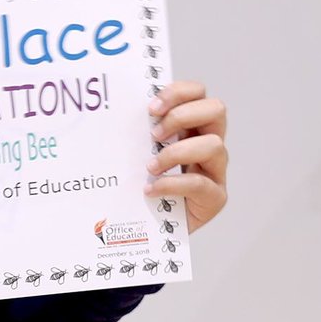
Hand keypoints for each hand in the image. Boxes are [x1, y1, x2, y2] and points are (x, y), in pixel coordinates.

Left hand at [148, 80, 226, 231]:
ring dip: (177, 152)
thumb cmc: (136, 184)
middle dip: (182, 116)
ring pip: (213, 145)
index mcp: (190, 126)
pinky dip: (173, 184)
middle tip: (154, 134)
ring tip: (150, 167)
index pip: (198, 93)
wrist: (145, 229)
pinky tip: (150, 189)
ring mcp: (215, 170)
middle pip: (216, 109)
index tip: (150, 107)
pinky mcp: (214, 198)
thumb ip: (134, 132)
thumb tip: (104, 112)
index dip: (179, 92)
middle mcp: (207, 143)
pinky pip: (201, 183)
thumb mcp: (134, 152)